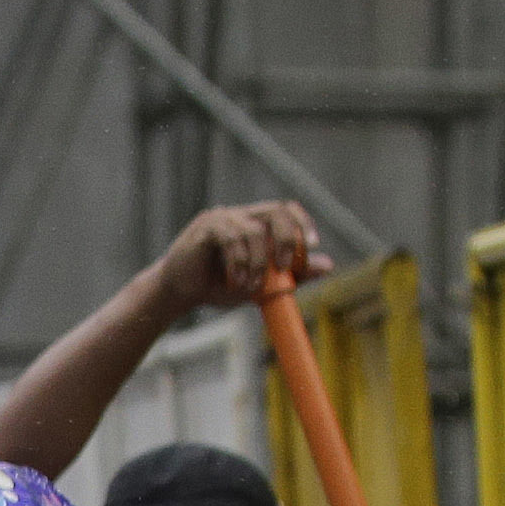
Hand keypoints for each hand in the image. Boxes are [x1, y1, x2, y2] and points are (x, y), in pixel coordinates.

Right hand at [153, 202, 327, 314]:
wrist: (177, 295)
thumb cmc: (216, 287)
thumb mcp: (261, 283)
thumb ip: (291, 273)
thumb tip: (327, 265)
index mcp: (254, 223)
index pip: (286, 210)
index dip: (303, 224)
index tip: (313, 246)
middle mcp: (240, 215)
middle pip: (276, 211)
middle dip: (288, 238)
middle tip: (286, 266)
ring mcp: (221, 218)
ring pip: (254, 230)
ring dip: (258, 262)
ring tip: (249, 286)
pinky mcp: (204, 228)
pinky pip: (231, 238)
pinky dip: (238, 262)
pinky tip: (234, 281)